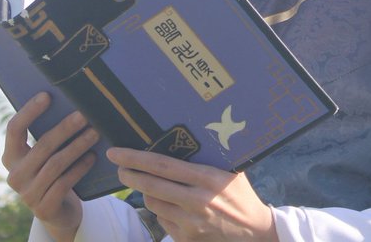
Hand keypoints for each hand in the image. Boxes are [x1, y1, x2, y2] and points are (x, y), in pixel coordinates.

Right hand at [2, 92, 99, 241]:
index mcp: (11, 157)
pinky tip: (92, 157)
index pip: (14, 129)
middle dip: (65, 129)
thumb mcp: (47, 156)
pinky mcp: (43, 208)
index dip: (29, 111)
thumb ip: (50, 137)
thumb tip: (72, 102)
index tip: (47, 95)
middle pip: (42, 146)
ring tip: (95, 133)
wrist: (59, 212)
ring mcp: (27, 194)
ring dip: (77, 146)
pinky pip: (63, 183)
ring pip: (55, 164)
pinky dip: (79, 168)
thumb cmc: (55, 173)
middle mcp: (14, 175)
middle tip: (85, 115)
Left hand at [107, 147, 275, 241]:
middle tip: (119, 167)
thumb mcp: (231, 171)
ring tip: (148, 184)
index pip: (162, 165)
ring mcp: (190, 222)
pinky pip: (162, 221)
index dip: (136, 158)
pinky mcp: (187, 238)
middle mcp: (196, 201)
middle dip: (129, 174)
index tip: (117, 152)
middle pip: (150, 185)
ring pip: (153, 203)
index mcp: (207, 178)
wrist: (254, 232)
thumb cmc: (241, 195)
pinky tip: (169, 204)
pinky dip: (161, 210)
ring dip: (146, 192)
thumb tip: (183, 139)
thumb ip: (208, 159)